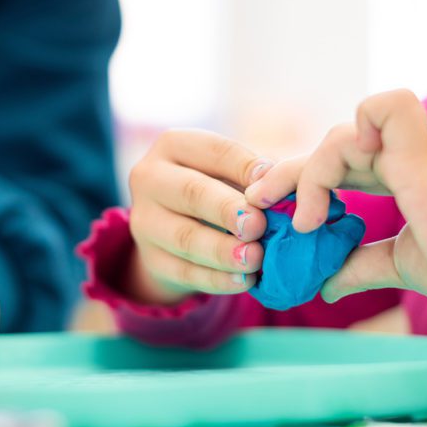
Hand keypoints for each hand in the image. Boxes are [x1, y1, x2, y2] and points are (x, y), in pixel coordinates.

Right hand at [127, 130, 273, 304]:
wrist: (178, 231)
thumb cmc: (219, 189)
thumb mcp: (231, 172)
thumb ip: (255, 175)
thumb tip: (281, 184)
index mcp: (173, 145)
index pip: (213, 151)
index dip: (243, 166)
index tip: (271, 180)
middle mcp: (150, 178)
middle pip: (191, 192)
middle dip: (227, 209)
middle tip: (258, 225)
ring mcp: (145, 221)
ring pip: (185, 237)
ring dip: (223, 250)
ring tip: (254, 258)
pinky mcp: (151, 259)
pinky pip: (184, 272)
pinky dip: (217, 279)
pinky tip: (243, 280)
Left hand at [247, 90, 426, 325]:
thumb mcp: (402, 264)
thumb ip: (362, 265)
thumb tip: (326, 287)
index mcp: (410, 169)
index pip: (343, 165)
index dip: (306, 184)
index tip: (280, 218)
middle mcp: (411, 148)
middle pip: (331, 147)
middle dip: (286, 174)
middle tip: (254, 204)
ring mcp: (416, 141)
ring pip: (338, 136)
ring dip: (307, 178)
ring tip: (304, 225)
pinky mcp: (419, 146)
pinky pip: (376, 109)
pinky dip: (345, 140)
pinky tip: (328, 191)